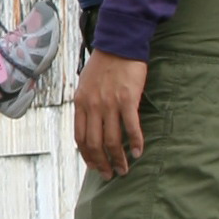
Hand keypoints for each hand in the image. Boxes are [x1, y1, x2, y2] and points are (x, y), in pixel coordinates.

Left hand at [74, 50, 148, 178]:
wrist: (118, 44)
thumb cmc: (103, 65)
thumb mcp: (85, 85)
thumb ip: (86, 105)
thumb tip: (89, 125)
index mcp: (80, 103)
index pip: (80, 138)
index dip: (87, 156)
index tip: (94, 167)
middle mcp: (93, 106)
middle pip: (95, 144)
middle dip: (102, 163)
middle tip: (110, 175)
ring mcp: (110, 103)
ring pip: (112, 140)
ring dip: (118, 158)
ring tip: (124, 169)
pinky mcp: (128, 99)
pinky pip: (131, 127)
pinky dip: (135, 142)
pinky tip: (138, 152)